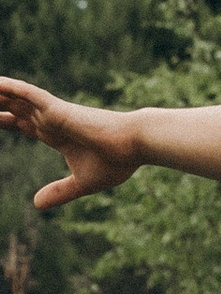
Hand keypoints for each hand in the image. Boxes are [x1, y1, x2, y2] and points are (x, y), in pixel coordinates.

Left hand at [0, 79, 144, 211]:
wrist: (135, 146)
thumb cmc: (117, 162)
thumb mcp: (82, 184)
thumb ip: (59, 192)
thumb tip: (36, 205)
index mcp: (56, 134)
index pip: (22, 124)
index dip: (4, 121)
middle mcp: (51, 120)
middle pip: (13, 109)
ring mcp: (53, 112)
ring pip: (15, 99)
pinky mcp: (57, 109)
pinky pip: (27, 94)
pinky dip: (10, 88)